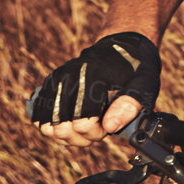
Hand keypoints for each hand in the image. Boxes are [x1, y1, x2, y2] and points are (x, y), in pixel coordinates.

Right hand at [27, 31, 160, 146]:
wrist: (122, 46)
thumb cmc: (136, 68)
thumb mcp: (144, 84)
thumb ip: (130, 105)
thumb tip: (110, 126)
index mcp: (95, 76)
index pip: (82, 122)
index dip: (96, 132)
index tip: (108, 126)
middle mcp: (71, 76)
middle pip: (61, 128)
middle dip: (82, 137)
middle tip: (97, 129)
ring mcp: (58, 79)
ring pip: (47, 126)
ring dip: (67, 135)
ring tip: (84, 127)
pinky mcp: (51, 83)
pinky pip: (38, 115)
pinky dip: (52, 125)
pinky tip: (71, 122)